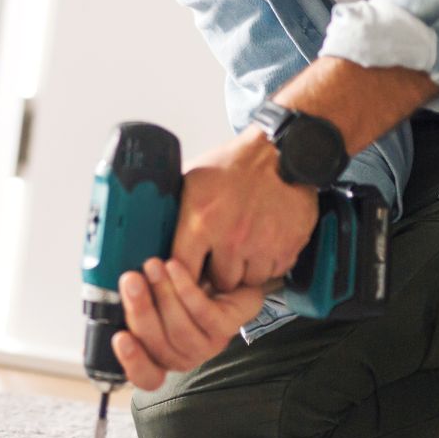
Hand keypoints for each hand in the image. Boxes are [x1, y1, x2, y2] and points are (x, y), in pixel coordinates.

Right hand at [112, 258, 268, 390]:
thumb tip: (109, 295)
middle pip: (158, 346)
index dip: (132, 362)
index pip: (146, 376)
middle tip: (131, 280)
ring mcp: (207, 345)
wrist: (224, 269)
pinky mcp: (227, 327)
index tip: (119, 337)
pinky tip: (175, 267)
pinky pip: (203, 314)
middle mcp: (184, 356)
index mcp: (161, 355)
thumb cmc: (182, 284)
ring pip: (180, 330)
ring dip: (163, 295)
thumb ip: (133, 300)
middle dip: (140, 311)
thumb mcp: (151, 293)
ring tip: (153, 266)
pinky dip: (185, 289)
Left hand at [171, 127, 320, 291]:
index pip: (184, 270)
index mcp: (202, 221)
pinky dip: (267, 265)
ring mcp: (261, 246)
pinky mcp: (286, 249)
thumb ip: (175, 208)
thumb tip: (152, 228)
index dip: (185, 274)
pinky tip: (262, 246)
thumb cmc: (234, 166)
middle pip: (219, 282)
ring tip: (243, 249)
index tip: (189, 271)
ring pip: (247, 281)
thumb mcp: (193, 179)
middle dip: (218, 272)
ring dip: (244, 271)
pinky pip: (272, 274)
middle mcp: (231, 238)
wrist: (281, 155)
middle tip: (220, 257)